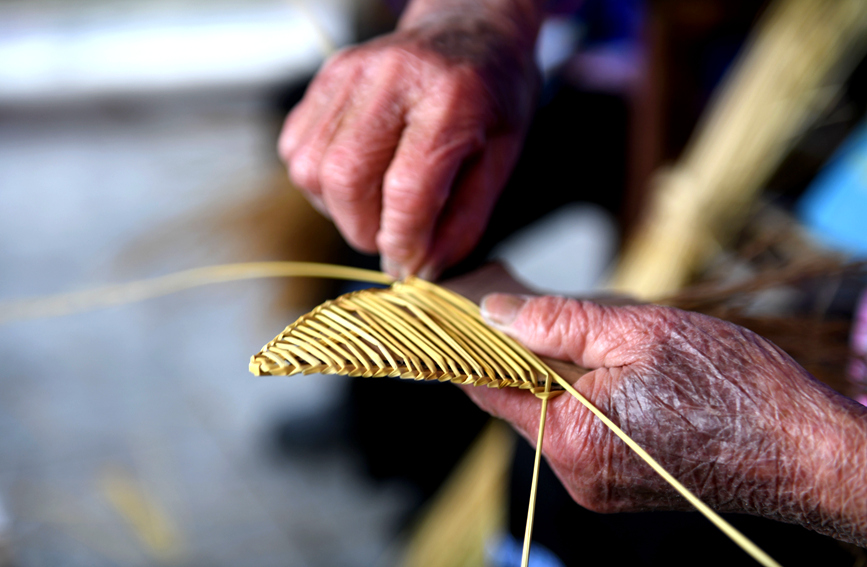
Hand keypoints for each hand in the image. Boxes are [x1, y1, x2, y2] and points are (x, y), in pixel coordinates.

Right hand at [279, 2, 541, 278]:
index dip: (402, 241)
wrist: (469, 30)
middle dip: (363, 230)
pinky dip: (318, 181)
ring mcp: (350, 73)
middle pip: (347, 179)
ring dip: (337, 209)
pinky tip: (355, 178)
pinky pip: (296, 150)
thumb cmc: (491, 96)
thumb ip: (464, 220)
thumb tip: (422, 269)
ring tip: (373, 206)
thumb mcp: (502, 159)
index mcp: (450, 97)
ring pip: (311, 169)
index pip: (407, 189)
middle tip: (390, 237)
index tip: (409, 263)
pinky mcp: (325, 78)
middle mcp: (392, 77)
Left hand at [464, 293, 866, 545]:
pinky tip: (628, 374)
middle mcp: (577, 473)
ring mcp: (601, 484)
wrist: (807, 450)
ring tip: (613, 342)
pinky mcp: (624, 485)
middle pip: (522, 401)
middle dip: (533, 353)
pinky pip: (584, 433)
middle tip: (558, 312)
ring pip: (555, 414)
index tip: (469, 312)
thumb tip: (496, 313)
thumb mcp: (638, 332)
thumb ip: (557, 323)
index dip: (476, 345)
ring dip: (567, 374)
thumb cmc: (735, 390)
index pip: (491, 388)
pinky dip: (590, 398)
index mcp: (571, 438)